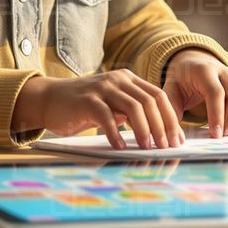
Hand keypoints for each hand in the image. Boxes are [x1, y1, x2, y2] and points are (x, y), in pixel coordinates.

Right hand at [13, 72, 184, 150]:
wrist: (50, 99)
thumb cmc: (84, 107)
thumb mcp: (113, 104)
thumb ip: (132, 112)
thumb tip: (160, 134)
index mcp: (128, 79)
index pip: (158, 95)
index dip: (171, 117)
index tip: (177, 139)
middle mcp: (117, 80)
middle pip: (149, 101)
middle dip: (162, 126)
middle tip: (166, 146)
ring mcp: (102, 88)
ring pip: (133, 107)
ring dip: (144, 130)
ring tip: (147, 148)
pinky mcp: (87, 101)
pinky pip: (107, 117)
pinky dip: (116, 134)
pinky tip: (120, 147)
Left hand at [163, 50, 227, 136]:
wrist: (193, 63)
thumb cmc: (182, 81)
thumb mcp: (171, 90)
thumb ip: (171, 110)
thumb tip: (175, 138)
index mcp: (204, 71)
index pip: (216, 92)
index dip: (217, 115)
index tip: (216, 135)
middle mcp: (225, 71)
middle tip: (222, 136)